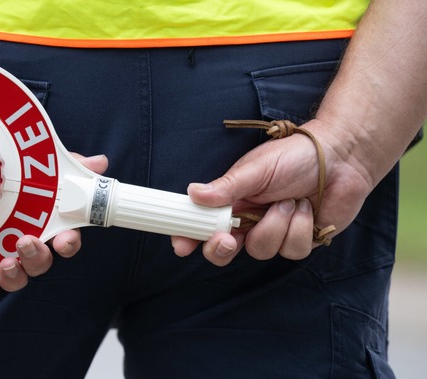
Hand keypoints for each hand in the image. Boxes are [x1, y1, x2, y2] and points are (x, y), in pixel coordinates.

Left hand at [0, 153, 108, 299]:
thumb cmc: (25, 182)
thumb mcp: (48, 171)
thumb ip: (71, 169)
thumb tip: (99, 163)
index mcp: (50, 227)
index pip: (67, 241)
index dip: (68, 243)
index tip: (64, 239)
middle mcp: (33, 247)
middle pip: (42, 262)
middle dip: (37, 257)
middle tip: (26, 242)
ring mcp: (9, 257)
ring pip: (18, 276)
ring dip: (15, 275)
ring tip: (6, 263)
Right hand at [172, 119, 372, 265]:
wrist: (342, 157)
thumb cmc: (295, 156)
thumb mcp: (256, 168)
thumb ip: (226, 187)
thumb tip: (193, 193)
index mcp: (232, 200)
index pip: (203, 224)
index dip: (189, 237)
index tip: (182, 245)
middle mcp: (248, 220)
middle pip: (224, 251)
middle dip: (223, 248)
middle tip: (228, 239)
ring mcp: (274, 232)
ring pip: (261, 250)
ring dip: (277, 224)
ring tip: (290, 200)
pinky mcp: (299, 241)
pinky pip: (291, 250)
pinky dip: (301, 228)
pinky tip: (308, 209)